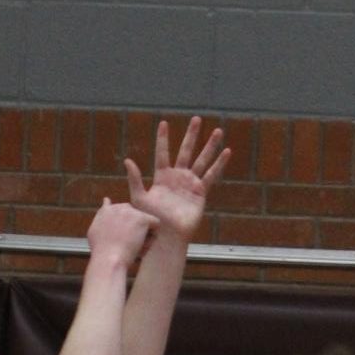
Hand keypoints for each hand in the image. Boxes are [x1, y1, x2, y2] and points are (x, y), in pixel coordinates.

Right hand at [87, 198, 153, 266]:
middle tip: (129, 244)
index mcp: (107, 210)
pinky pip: (156, 224)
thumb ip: (101, 215)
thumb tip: (106, 200)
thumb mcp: (94, 230)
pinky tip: (142, 246)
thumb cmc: (101, 251)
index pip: (121, 210)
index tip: (123, 236)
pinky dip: (152, 236)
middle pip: (136, 216)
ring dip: (143, 234)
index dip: (126, 224)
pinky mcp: (142, 218)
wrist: (109, 259)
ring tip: (134, 248)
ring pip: (146, 222)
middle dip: (135, 228)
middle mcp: (119, 207)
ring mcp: (131, 212)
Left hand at [125, 116, 228, 243]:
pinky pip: (211, 175)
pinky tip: (226, 152)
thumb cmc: (151, 219)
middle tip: (196, 119)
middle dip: (191, 135)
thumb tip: (127, 160)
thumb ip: (135, 179)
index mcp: (162, 176)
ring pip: (202, 159)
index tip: (163, 123)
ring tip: (218, 131)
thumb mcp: (139, 198)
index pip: (163, 152)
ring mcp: (190, 184)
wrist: (166, 235)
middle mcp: (177, 177)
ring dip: (210, 145)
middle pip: (186, 150)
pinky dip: (219, 164)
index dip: (163, 138)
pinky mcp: (200, 192)